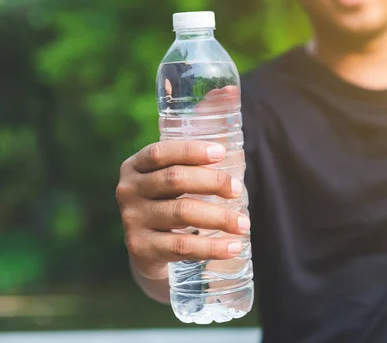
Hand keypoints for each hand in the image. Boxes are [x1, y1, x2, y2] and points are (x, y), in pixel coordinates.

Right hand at [116, 140, 250, 280]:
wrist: (148, 249)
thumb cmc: (169, 203)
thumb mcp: (170, 183)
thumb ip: (191, 168)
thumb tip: (239, 161)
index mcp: (135, 166)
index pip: (160, 153)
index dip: (191, 151)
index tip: (221, 153)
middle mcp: (128, 190)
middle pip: (174, 179)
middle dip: (212, 182)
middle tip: (238, 190)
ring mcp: (132, 220)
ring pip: (182, 212)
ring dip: (219, 217)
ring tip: (244, 224)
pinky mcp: (141, 248)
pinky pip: (182, 246)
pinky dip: (212, 247)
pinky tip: (233, 247)